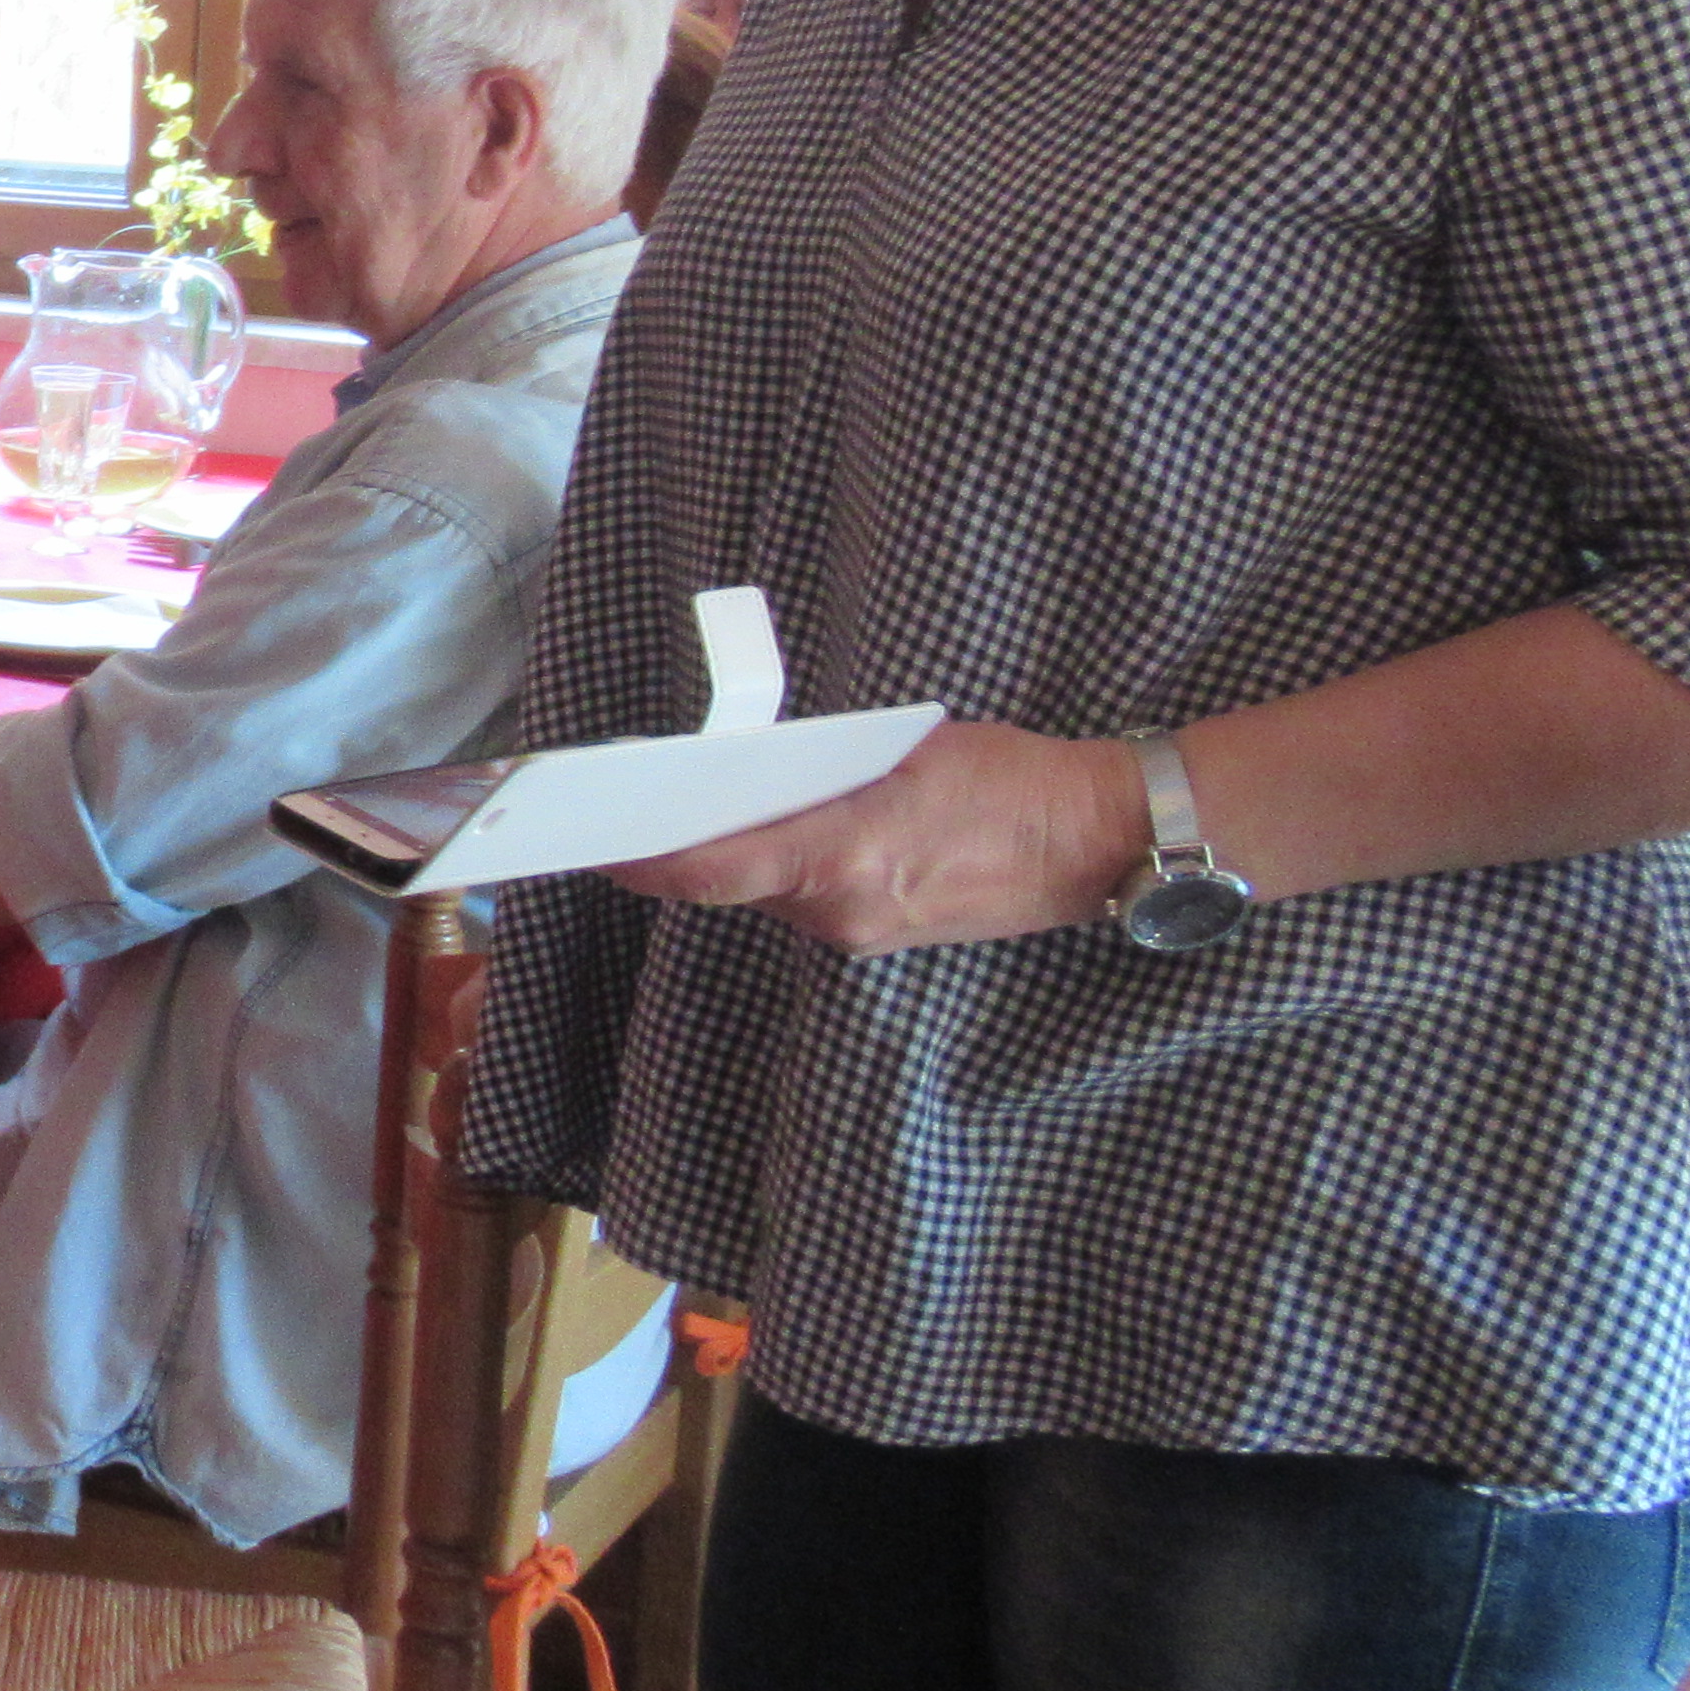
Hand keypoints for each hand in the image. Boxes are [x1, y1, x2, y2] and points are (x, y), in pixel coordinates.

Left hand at [608, 718, 1151, 954]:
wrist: (1095, 841)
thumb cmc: (1006, 777)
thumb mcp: (900, 750)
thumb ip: (812, 769)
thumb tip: (735, 772)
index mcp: (843, 854)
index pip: (711, 868)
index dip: (643, 859)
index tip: (594, 844)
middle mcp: (841, 909)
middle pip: (729, 881)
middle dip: (681, 847)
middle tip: (625, 811)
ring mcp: (861, 932)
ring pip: (766, 894)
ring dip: (735, 857)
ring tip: (692, 811)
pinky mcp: (879, 940)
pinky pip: (805, 903)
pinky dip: (782, 869)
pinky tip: (776, 834)